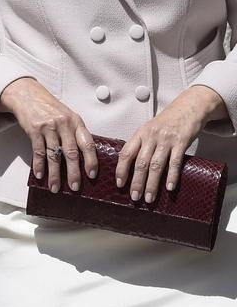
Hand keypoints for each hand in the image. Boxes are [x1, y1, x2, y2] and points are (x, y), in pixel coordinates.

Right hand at [0, 77, 97, 192]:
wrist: (28, 94)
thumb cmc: (50, 108)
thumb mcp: (67, 116)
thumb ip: (75, 133)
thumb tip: (84, 158)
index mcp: (76, 122)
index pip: (87, 144)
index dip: (91, 160)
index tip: (92, 174)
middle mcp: (64, 124)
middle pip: (71, 153)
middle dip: (73, 173)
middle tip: (74, 187)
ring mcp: (48, 127)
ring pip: (53, 155)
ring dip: (54, 174)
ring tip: (55, 187)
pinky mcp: (34, 130)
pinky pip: (38, 151)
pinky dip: (38, 165)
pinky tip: (40, 175)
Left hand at [116, 85, 225, 203]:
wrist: (188, 108)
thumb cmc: (166, 122)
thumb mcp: (148, 130)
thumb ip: (140, 145)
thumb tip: (129, 166)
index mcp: (140, 134)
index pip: (126, 153)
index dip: (121, 169)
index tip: (119, 184)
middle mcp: (151, 137)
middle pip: (140, 162)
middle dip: (136, 182)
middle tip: (134, 197)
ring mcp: (166, 140)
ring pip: (156, 165)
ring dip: (152, 184)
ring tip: (149, 198)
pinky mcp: (181, 142)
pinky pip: (175, 162)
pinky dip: (171, 176)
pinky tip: (169, 188)